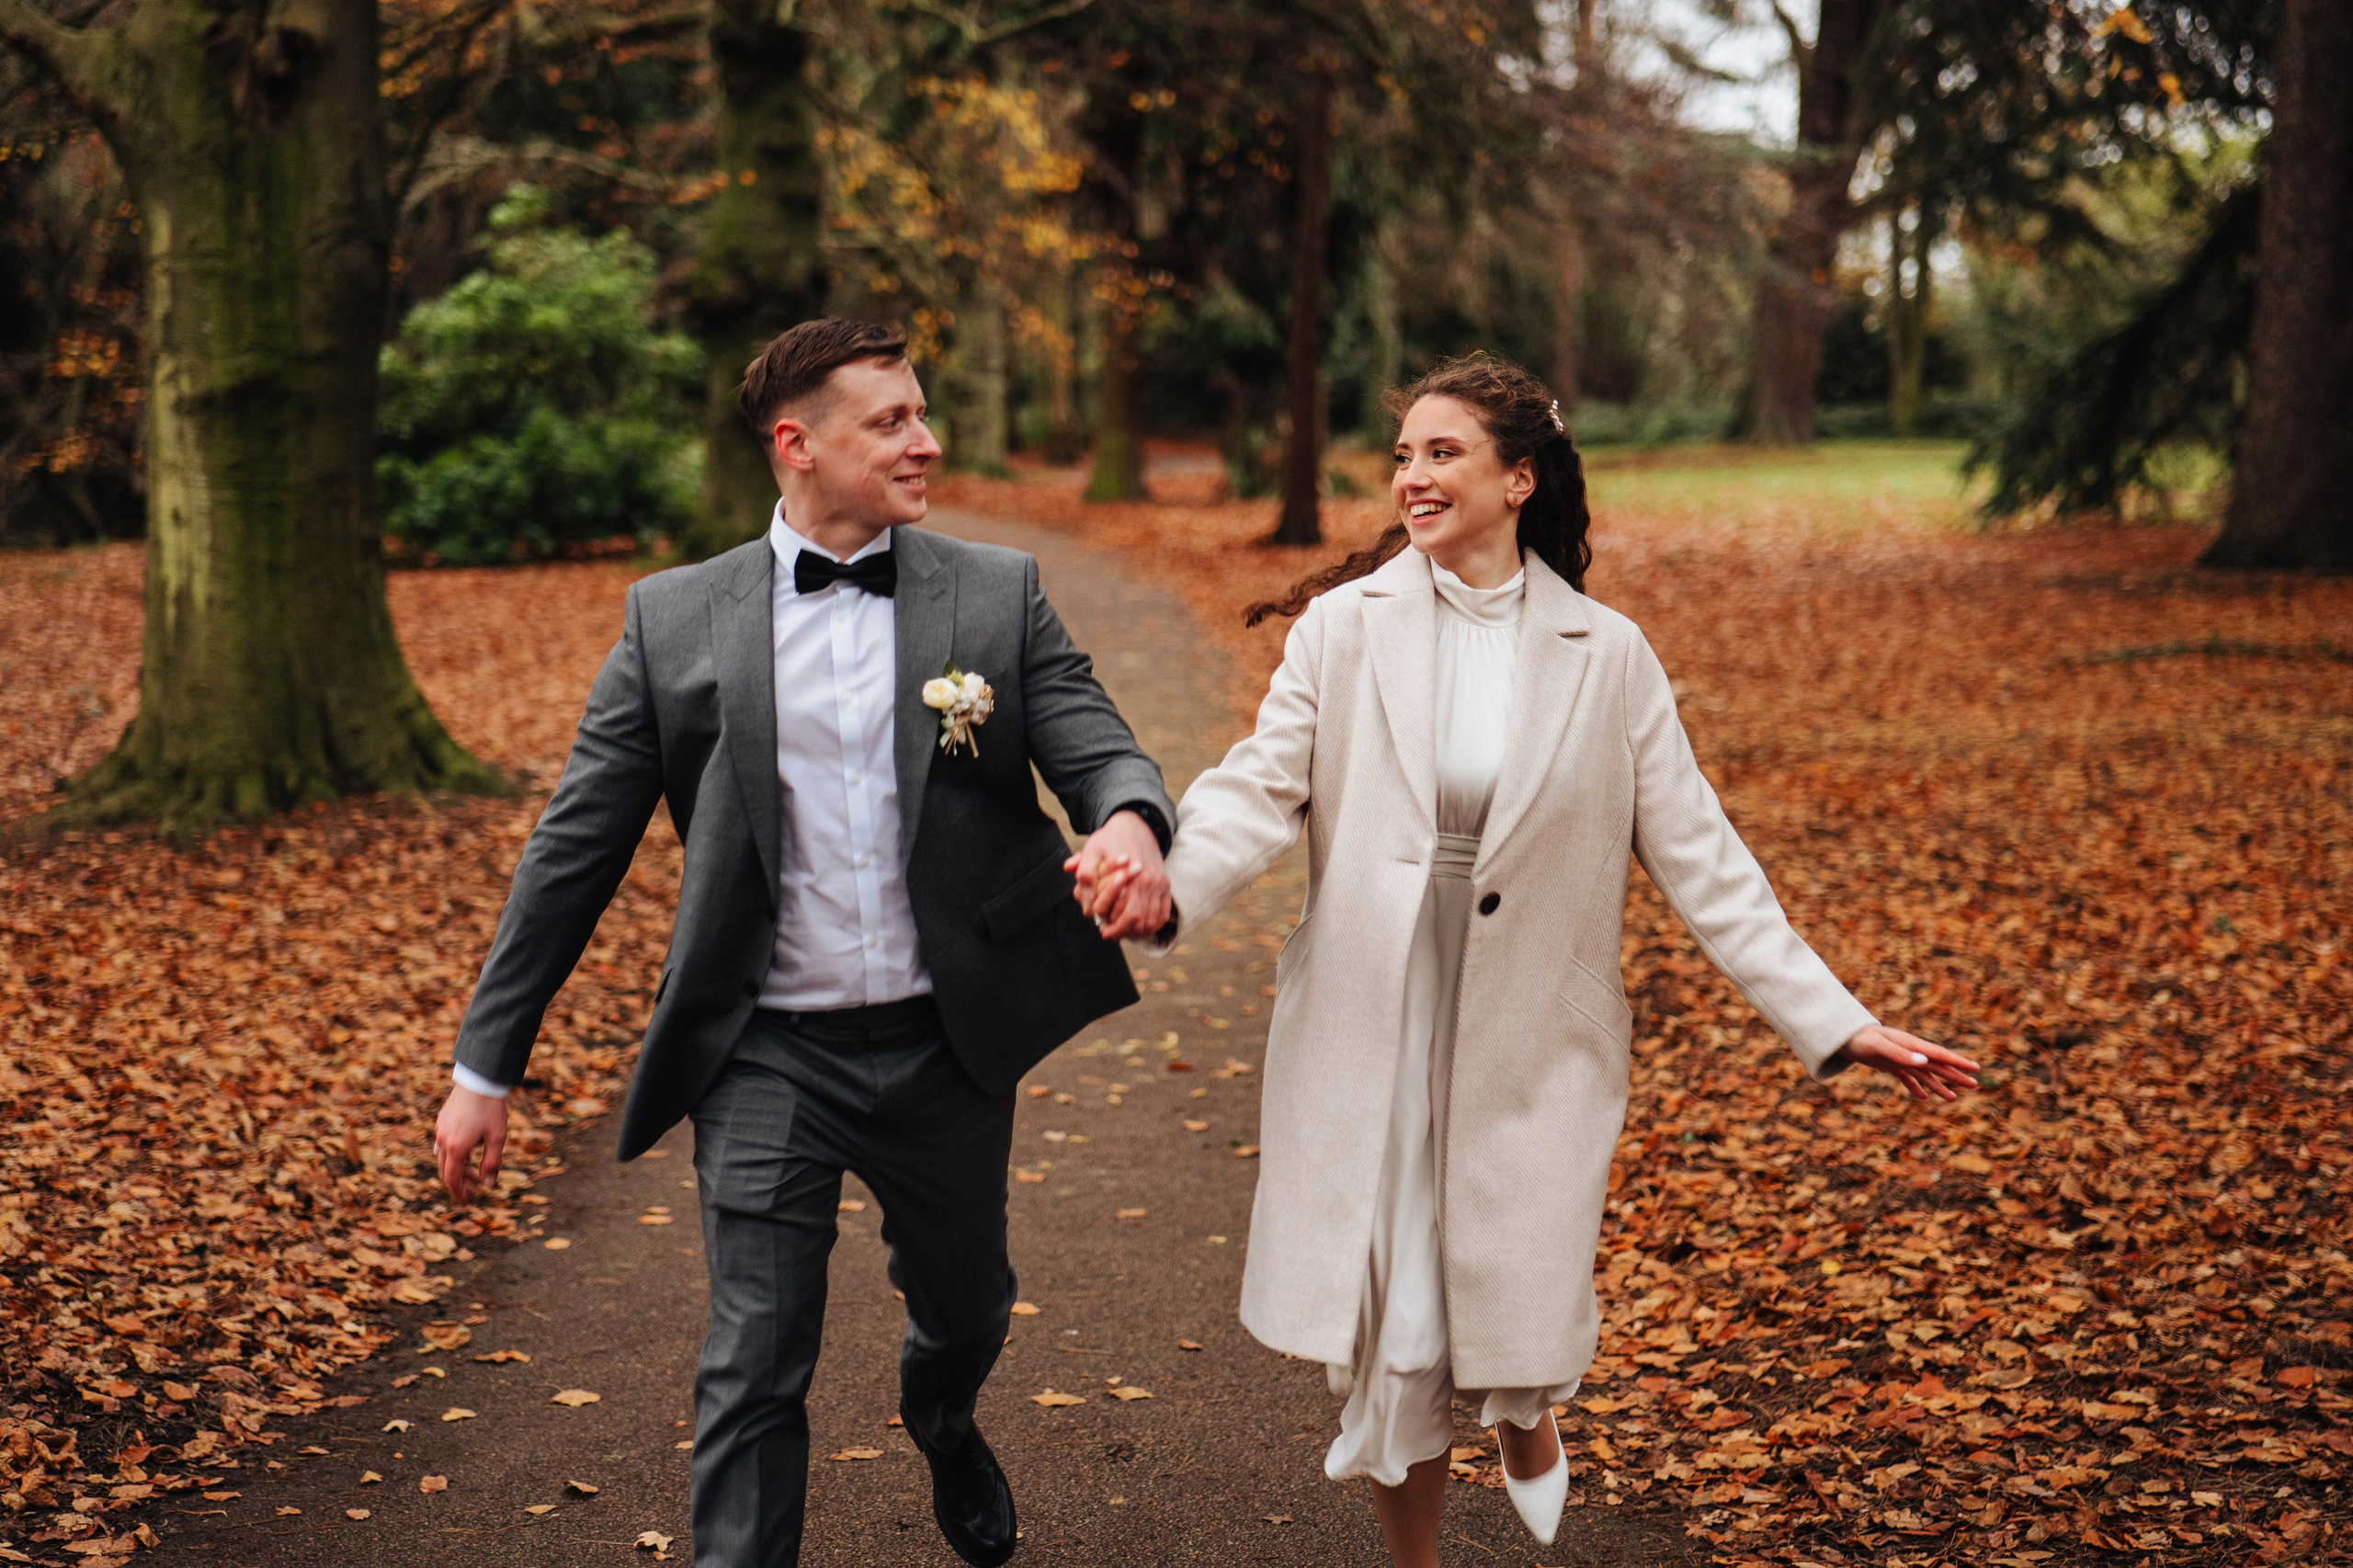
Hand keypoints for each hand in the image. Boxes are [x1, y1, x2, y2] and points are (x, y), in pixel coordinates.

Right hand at [434, 1085, 508, 1204]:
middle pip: (445, 1170)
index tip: (467, 1202)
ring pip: (443, 1157)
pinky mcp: (442, 1121)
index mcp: (456, 1148)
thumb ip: (491, 1163)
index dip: (459, 1192)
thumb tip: (488, 1185)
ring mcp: (440, 1130)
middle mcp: (443, 1140)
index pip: (452, 1178)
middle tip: (472, 1192)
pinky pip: (443, 1144)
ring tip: (472, 1172)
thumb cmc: (491, 1109)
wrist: (479, 1081)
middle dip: (458, 1183)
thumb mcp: (497, 1138)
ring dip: (456, 1168)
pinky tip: (467, 1152)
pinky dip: (453, 1154)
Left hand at [1064, 809, 1169, 942]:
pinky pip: (1163, 914)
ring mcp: (1159, 884)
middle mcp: (1149, 881)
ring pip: (1153, 921)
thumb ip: (1083, 871)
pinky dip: (1152, 925)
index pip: (1128, 915)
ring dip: (1137, 932)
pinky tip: (1138, 926)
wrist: (1135, 826)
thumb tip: (1083, 898)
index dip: (1115, 928)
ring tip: (1122, 931)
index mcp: (1132, 876)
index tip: (1103, 929)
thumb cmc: (1109, 840)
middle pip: (1141, 922)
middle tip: (1110, 933)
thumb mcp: (1091, 849)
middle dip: (1124, 933)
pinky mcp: (1165, 885)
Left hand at [1836, 1025, 1979, 1101]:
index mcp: (1909, 1044)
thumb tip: (1924, 1061)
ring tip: (1952, 1098)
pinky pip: (1906, 1077)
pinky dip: (1915, 1087)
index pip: (1938, 1054)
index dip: (1957, 1062)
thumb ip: (1900, 1054)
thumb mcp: (1878, 1047)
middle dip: (1955, 1075)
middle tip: (1974, 1084)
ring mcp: (1898, 1057)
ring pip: (1923, 1073)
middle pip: (1936, 1065)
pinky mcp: (1888, 1064)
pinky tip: (1923, 1096)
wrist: (1839, 1035)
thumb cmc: (1858, 1038)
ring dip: (1938, 1085)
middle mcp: (1907, 1051)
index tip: (1975, 1068)